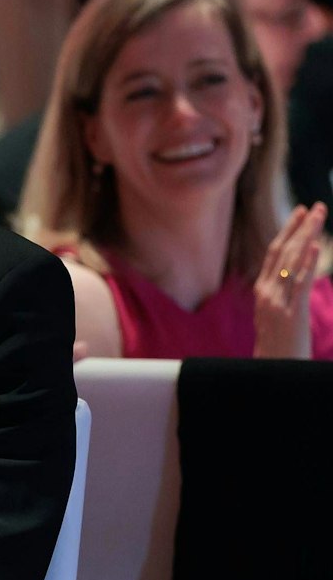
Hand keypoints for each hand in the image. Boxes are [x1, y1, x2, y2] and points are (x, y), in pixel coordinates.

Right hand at [254, 202, 325, 359]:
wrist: (274, 372)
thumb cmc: (278, 348)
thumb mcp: (276, 316)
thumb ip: (283, 294)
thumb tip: (298, 275)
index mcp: (262, 292)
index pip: (273, 254)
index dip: (287, 232)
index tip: (300, 214)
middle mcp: (266, 293)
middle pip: (281, 252)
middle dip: (299, 227)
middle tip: (313, 206)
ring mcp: (277, 302)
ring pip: (290, 262)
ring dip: (306, 236)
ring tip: (318, 216)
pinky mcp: (290, 314)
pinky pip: (298, 284)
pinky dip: (305, 264)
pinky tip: (314, 247)